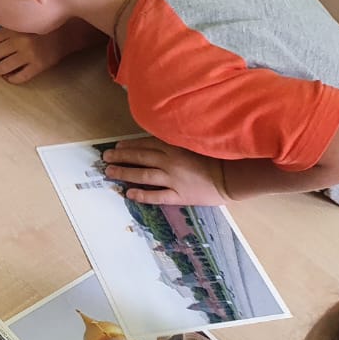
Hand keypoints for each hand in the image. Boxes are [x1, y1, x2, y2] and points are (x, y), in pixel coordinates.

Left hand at [0, 28, 66, 83]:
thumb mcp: (23, 25)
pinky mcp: (37, 66)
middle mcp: (19, 41)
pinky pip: (18, 77)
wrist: (67, 33)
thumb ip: (8, 33)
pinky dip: (11, 79)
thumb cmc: (43, 29)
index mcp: (13, 29)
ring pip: (2, 68)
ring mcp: (28, 55)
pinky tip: (9, 77)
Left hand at [101, 138, 230, 205]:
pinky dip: (142, 194)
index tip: (117, 146)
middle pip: (140, 157)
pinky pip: (156, 195)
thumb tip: (157, 144)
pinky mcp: (179, 195)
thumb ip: (176, 144)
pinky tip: (129, 194)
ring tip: (110, 173)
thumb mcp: (194, 144)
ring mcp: (173, 179)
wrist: (233, 177)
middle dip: (120, 157)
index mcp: (175, 147)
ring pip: (143, 175)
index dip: (129, 145)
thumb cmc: (217, 158)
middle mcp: (170, 161)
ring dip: (124, 173)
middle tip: (106, 157)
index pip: (146, 144)